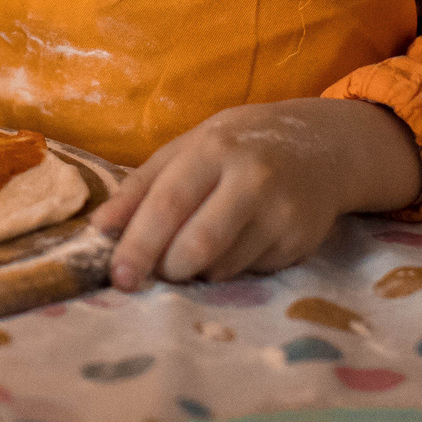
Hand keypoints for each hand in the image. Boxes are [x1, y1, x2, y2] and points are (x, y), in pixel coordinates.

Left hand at [93, 98, 421, 286]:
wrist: (322, 147)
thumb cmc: (238, 145)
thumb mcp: (188, 149)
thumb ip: (141, 186)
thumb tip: (99, 227)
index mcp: (214, 149)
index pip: (169, 203)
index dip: (140, 243)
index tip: (118, 275)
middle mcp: (252, 180)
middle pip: (198, 245)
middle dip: (167, 268)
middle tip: (152, 272)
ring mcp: (281, 214)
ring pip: (222, 268)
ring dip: (197, 270)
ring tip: (197, 244)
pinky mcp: (300, 243)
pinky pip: (248, 273)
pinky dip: (229, 267)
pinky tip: (237, 240)